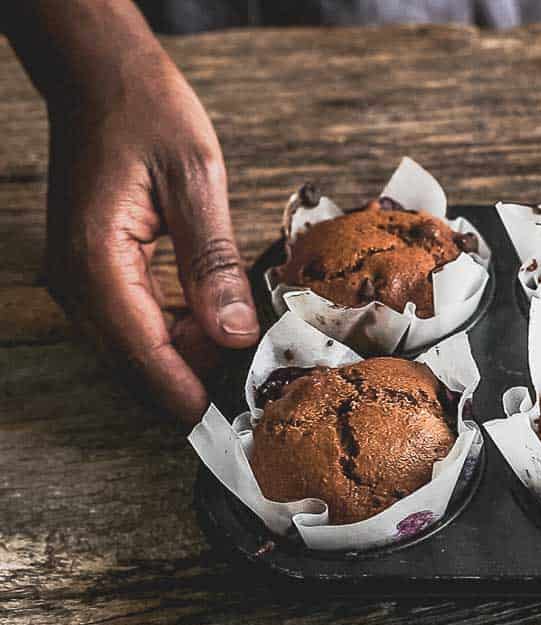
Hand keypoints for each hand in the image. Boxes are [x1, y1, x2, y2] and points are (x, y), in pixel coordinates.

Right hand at [43, 57, 257, 422]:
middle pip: (134, 363)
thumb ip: (213, 262)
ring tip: (247, 363)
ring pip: (134, 348)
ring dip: (186, 361)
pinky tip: (220, 326)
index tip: (231, 425)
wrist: (101, 75)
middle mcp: (79, 280)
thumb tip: (234, 333)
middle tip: (253, 398)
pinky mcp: (96, 269)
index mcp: (97, 262)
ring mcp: (82, 277)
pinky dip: (176, 334)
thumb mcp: (195, 179)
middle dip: (191, 386)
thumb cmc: (146, 111)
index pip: (142, 354)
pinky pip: (135, 321)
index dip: (187, 395)